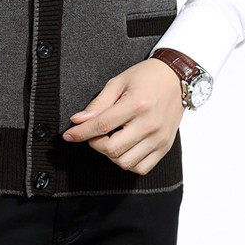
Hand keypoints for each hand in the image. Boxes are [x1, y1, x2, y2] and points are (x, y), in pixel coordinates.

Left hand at [61, 58, 184, 174]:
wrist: (176, 78)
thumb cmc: (145, 77)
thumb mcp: (118, 82)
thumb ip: (98, 104)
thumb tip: (78, 120)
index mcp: (137, 104)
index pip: (102, 125)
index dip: (81, 133)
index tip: (69, 135)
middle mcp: (150, 124)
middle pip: (113, 149)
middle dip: (95, 144)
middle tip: (92, 133)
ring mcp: (159, 138)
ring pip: (126, 162)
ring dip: (110, 155)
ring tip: (109, 139)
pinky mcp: (165, 146)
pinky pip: (142, 168)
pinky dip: (127, 162)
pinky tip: (123, 147)